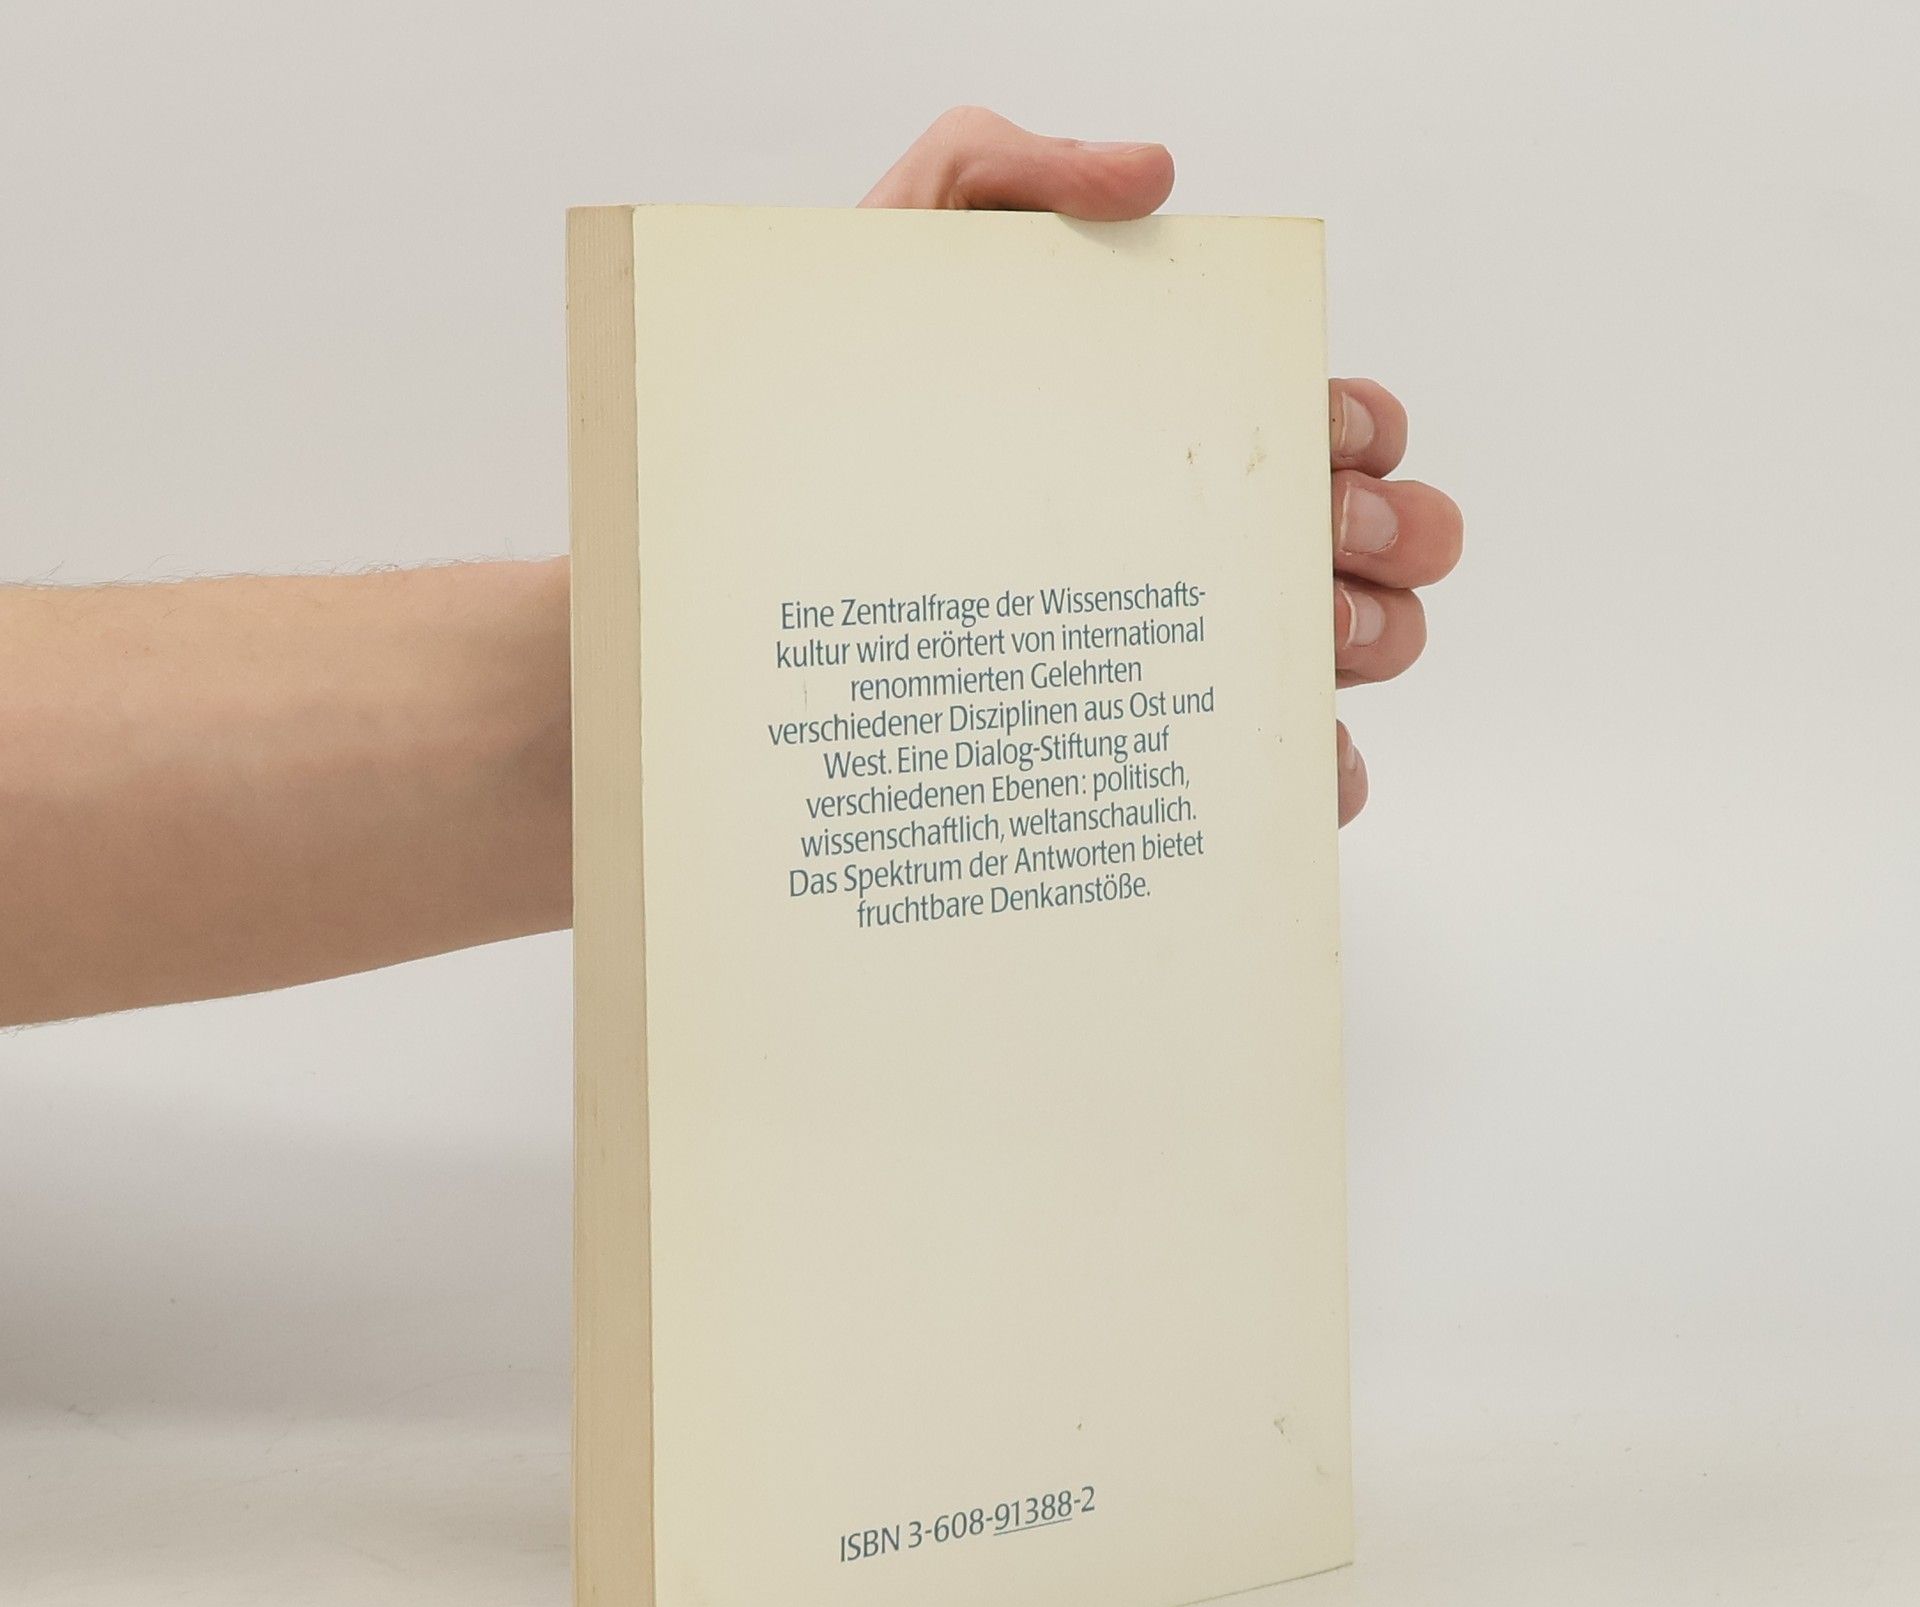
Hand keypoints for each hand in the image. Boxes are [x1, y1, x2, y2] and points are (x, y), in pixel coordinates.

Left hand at [863, 107, 1462, 824]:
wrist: (752, 567)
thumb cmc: (826, 424)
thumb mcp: (896, 268)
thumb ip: (1007, 176)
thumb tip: (1152, 174)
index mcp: (1171, 434)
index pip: (1326, 423)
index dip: (1358, 426)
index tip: (1320, 433)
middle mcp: (1193, 543)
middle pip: (1374, 538)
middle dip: (1393, 533)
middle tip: (1324, 536)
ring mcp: (1178, 654)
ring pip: (1354, 652)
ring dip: (1374, 638)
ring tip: (1312, 637)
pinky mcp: (1146, 756)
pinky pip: (1280, 780)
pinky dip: (1325, 772)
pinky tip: (1300, 755)